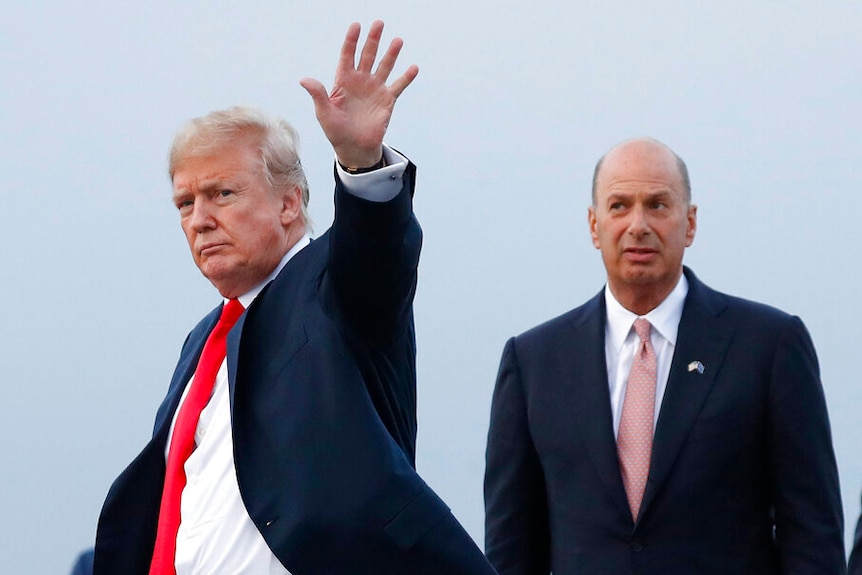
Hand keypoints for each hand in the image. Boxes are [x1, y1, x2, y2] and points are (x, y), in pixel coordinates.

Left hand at [300, 20, 418, 168]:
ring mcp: (375, 89)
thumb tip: (304, 79)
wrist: (354, 148)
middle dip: (373, 40)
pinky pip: (398, 86)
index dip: (351, 41)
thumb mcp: (324, 113)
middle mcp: (360, 81)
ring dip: (391, 54)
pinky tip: (413, 68)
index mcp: (343, 81)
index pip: (347, 55)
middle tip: (379, 23)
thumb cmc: (336, 131)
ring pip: (384, 66)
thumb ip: (317, 94)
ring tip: (397, 40)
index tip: (356, 25)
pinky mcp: (387, 101)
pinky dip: (406, 77)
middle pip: (367, 55)